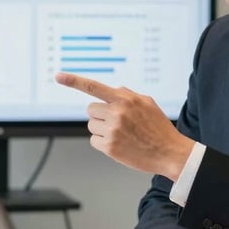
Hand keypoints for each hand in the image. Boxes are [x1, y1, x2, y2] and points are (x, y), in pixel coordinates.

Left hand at [55, 72, 193, 178]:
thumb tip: (112, 90)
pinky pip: (94, 141)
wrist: (169, 152)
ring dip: (102, 129)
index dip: (74, 81)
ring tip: (122, 134)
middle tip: (118, 122)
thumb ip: (128, 94)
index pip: (94, 87)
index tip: (58, 76)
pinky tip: (120, 144)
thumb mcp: (148, 103)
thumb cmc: (159, 128)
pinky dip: (103, 143)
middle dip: (101, 115)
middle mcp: (117, 113)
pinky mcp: (109, 147)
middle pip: (91, 110)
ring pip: (92, 126)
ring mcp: (112, 130)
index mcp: (125, 99)